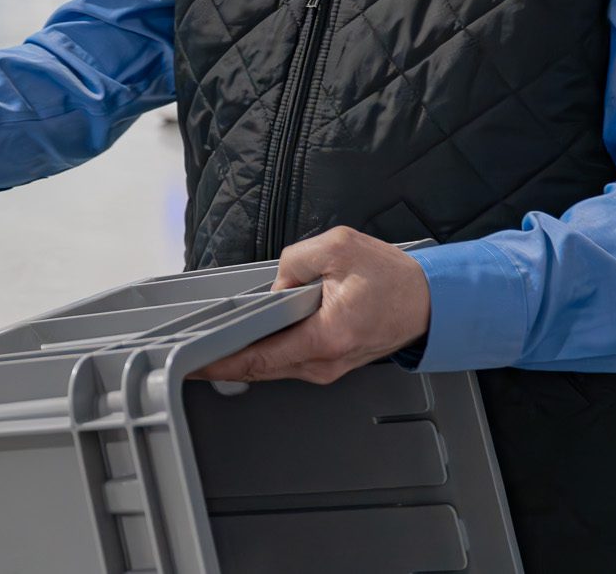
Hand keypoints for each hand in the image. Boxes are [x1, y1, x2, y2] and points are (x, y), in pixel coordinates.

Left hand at [193, 227, 430, 384]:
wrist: (432, 302)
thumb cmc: (394, 279)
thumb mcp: (339, 247)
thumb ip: (295, 261)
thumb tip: (272, 282)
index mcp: (325, 337)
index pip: (259, 358)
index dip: (219, 363)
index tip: (190, 364)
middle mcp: (324, 361)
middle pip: (259, 367)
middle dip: (220, 360)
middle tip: (183, 353)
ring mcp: (327, 367)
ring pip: (272, 366)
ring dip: (241, 355)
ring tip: (206, 343)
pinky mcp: (329, 362)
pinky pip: (287, 360)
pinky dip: (263, 351)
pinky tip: (244, 339)